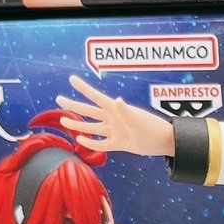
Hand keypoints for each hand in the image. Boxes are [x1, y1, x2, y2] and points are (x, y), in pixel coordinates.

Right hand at [56, 75, 174, 156]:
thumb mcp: (139, 120)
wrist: (164, 142)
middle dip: (74, 105)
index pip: (96, 97)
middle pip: (89, 111)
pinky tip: (80, 140)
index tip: (71, 79)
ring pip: (92, 127)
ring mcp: (115, 130)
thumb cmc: (153, 128)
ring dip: (78, 125)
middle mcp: (113, 118)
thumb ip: (126, 111)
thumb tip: (117, 100)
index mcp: (117, 109)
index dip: (84, 88)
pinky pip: (101, 143)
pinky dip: (91, 143)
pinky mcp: (118, 143)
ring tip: (63, 121)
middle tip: (59, 99)